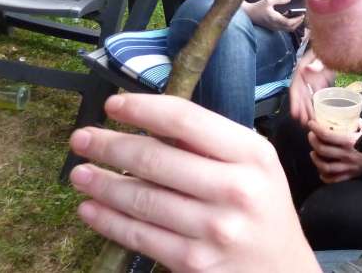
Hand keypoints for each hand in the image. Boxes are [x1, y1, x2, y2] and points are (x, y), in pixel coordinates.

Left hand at [69, 94, 319, 272]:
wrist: (282, 270)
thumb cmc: (262, 207)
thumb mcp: (254, 164)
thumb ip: (211, 143)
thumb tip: (148, 122)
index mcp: (252, 154)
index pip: (186, 121)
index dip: (143, 110)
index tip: (113, 105)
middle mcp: (235, 188)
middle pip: (156, 159)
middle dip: (109, 146)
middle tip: (81, 138)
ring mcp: (213, 229)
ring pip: (141, 199)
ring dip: (101, 183)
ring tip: (79, 172)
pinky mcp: (193, 263)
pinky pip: (139, 236)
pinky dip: (108, 220)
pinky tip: (91, 208)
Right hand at [242, 0, 303, 31]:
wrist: (249, 14)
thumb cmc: (258, 7)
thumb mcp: (268, 0)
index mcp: (275, 19)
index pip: (290, 23)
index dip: (298, 20)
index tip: (303, 14)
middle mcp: (276, 25)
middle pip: (291, 28)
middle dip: (298, 22)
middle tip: (303, 16)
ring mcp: (274, 28)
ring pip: (288, 29)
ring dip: (294, 24)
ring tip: (298, 17)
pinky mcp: (273, 28)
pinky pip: (284, 28)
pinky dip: (289, 24)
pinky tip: (290, 17)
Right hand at [289, 48, 335, 125]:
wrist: (336, 45)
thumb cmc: (326, 47)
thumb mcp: (319, 53)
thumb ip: (315, 62)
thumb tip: (306, 69)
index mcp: (301, 70)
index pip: (295, 88)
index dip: (295, 102)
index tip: (295, 113)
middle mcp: (304, 78)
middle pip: (301, 96)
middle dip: (302, 110)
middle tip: (303, 123)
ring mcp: (311, 82)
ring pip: (308, 98)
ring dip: (308, 110)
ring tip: (309, 123)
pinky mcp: (319, 84)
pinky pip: (316, 97)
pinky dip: (316, 106)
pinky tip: (318, 116)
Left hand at [307, 118, 361, 183]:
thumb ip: (355, 122)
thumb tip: (344, 115)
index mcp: (351, 141)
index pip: (327, 135)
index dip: (316, 128)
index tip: (311, 123)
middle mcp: (347, 155)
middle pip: (322, 150)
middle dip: (313, 141)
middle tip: (311, 136)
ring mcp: (348, 168)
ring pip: (324, 167)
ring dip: (316, 159)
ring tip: (313, 153)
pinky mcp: (350, 177)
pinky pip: (332, 179)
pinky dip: (324, 175)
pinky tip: (322, 169)